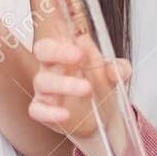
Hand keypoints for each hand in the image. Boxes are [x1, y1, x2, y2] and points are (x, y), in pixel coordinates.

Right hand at [28, 35, 132, 155]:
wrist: (102, 119)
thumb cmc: (101, 89)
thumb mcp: (115, 76)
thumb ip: (118, 69)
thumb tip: (115, 68)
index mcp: (66, 53)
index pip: (57, 37)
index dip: (62, 36)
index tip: (81, 46)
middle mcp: (52, 68)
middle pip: (43, 51)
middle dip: (58, 52)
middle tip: (79, 56)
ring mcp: (45, 89)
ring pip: (43, 81)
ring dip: (64, 84)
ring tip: (87, 89)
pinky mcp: (43, 110)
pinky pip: (37, 110)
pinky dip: (50, 112)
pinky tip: (65, 114)